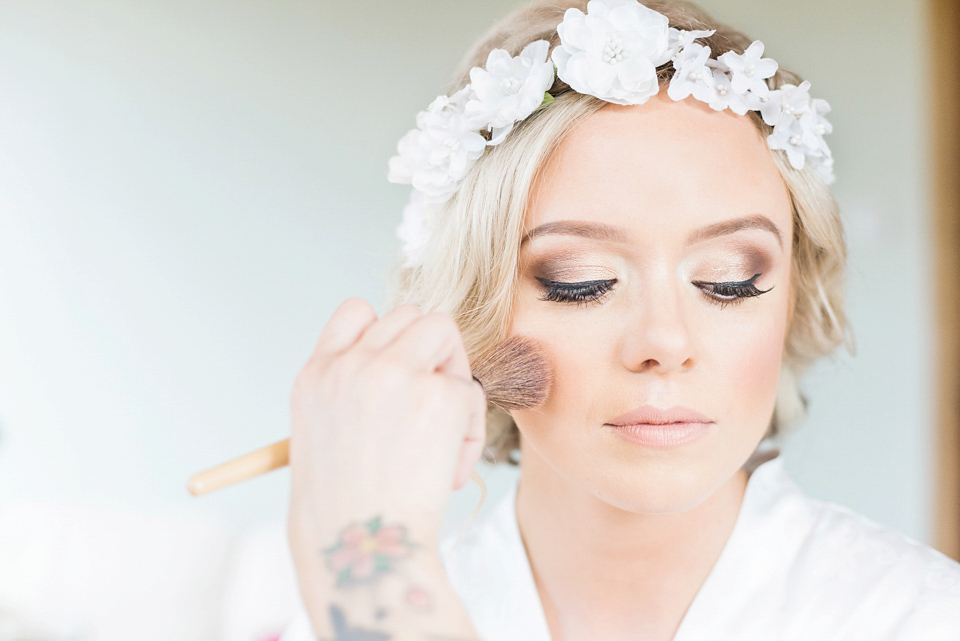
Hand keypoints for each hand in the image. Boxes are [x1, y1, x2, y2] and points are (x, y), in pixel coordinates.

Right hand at [286, 298, 487, 636]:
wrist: (362, 548)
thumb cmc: (346, 509)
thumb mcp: (322, 435)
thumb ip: (354, 392)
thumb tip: (410, 370)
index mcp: (317, 374)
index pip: (356, 312)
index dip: (385, 333)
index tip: (398, 369)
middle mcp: (352, 364)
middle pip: (409, 316)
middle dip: (428, 353)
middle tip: (429, 407)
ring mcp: (395, 373)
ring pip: (444, 330)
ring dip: (452, 373)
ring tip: (444, 429)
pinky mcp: (439, 395)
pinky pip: (473, 391)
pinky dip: (470, 431)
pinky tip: (448, 471)